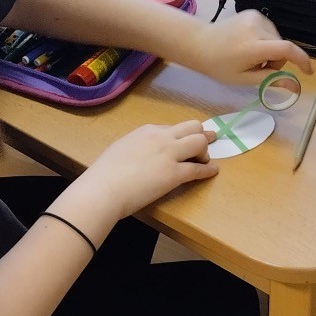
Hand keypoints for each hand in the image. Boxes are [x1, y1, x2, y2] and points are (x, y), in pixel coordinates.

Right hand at [68, 121, 218, 222]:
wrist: (103, 189)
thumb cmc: (105, 173)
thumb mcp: (122, 148)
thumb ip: (137, 145)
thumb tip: (144, 151)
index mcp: (147, 131)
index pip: (173, 127)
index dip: (181, 136)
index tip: (185, 142)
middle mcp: (161, 137)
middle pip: (193, 127)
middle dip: (200, 136)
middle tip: (204, 146)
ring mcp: (169, 154)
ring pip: (200, 142)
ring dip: (204, 151)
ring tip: (203, 161)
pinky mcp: (175, 174)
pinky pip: (199, 169)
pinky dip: (208, 170)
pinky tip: (213, 171)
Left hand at [183, 11, 313, 84]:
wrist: (201, 43)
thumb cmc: (220, 66)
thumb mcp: (244, 79)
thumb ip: (271, 80)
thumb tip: (295, 86)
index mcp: (252, 47)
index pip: (286, 49)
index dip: (301, 60)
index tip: (308, 72)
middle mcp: (256, 28)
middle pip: (282, 46)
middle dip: (277, 61)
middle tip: (258, 69)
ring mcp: (255, 17)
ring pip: (278, 39)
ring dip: (271, 50)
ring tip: (252, 56)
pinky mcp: (254, 13)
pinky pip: (270, 30)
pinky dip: (266, 40)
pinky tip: (250, 44)